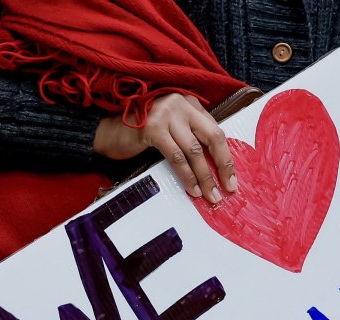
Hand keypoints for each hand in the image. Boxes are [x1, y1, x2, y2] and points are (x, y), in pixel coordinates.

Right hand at [92, 94, 235, 203]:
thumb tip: (216, 167)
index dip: (226, 157)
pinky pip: (176, 156)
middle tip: (228, 189)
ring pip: (194, 150)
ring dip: (204, 176)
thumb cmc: (142, 133)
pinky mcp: (152, 128)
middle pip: (212, 137)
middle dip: (222, 166)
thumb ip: (191, 137)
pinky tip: (192, 189)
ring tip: (210, 195)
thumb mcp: (172, 129)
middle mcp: (180, 104)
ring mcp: (166, 114)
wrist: (107, 131)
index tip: (231, 179)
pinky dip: (186, 176)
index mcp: (189, 104)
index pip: (216, 131)